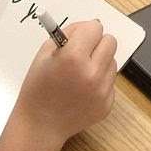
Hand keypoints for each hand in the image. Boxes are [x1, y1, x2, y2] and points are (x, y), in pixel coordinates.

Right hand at [19, 19, 116, 143]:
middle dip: (97, 43)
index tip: (79, 39)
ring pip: (112, 61)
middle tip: (83, 53)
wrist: (40, 125)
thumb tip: (91, 25)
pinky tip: (83, 91)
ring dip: (99, 62)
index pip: (95, 28)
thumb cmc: (37, 87)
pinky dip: (100, 82)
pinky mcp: (107, 104)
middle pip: (110, 42)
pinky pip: (110, 82)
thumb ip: (69, 34)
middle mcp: (92, 73)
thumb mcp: (45, 53)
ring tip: (80, 75)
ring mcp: (102, 91)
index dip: (85, 32)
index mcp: (74, 57)